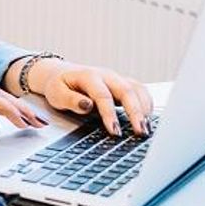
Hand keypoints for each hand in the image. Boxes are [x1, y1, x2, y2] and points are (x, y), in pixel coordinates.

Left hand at [30, 60, 152, 136]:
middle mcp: (106, 75)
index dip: (110, 114)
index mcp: (89, 76)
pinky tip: (148, 118)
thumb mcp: (56, 93)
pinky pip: (140, 90)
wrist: (61, 73)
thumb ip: (70, 100)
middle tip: (140, 131)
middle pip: (126, 91)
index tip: (115, 131)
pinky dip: (147, 104)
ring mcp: (117, 78)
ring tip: (146, 128)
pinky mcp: (124, 83)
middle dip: (135, 112)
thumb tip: (87, 105)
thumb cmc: (59, 86)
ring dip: (144, 109)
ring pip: (137, 89)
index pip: (103, 95)